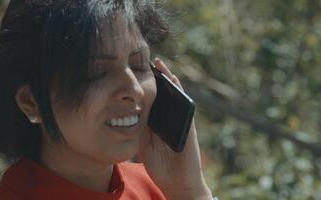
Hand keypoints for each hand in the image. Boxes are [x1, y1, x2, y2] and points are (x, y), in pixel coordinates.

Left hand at [138, 58, 211, 199]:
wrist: (178, 183)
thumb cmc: (161, 166)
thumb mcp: (145, 146)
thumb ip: (141, 130)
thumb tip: (132, 113)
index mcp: (157, 125)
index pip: (151, 102)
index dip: (144, 89)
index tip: (134, 74)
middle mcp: (169, 120)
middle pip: (162, 96)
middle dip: (155, 79)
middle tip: (146, 61)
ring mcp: (180, 121)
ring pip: (175, 96)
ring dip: (168, 79)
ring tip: (158, 64)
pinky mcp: (189, 125)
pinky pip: (185, 104)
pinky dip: (180, 91)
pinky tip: (173, 79)